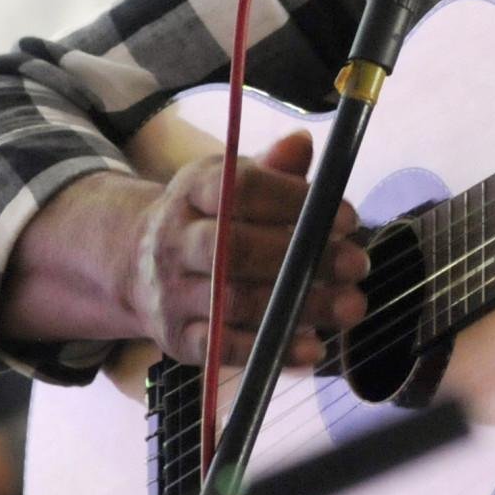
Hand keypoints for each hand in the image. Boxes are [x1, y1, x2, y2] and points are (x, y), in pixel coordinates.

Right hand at [125, 131, 368, 372]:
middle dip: (301, 258)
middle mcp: (173, 240)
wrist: (135, 262)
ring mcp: (170, 292)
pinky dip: (269, 350)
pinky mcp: (176, 337)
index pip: (240, 189)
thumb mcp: (233, 182)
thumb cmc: (210, 216)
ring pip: (232, 302)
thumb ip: (274, 169)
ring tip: (351, 306)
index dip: (294, 201)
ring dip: (297, 308)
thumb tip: (302, 144)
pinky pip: (222, 349)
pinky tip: (313, 349)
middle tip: (358, 264)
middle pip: (233, 249)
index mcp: (193, 192)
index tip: (349, 218)